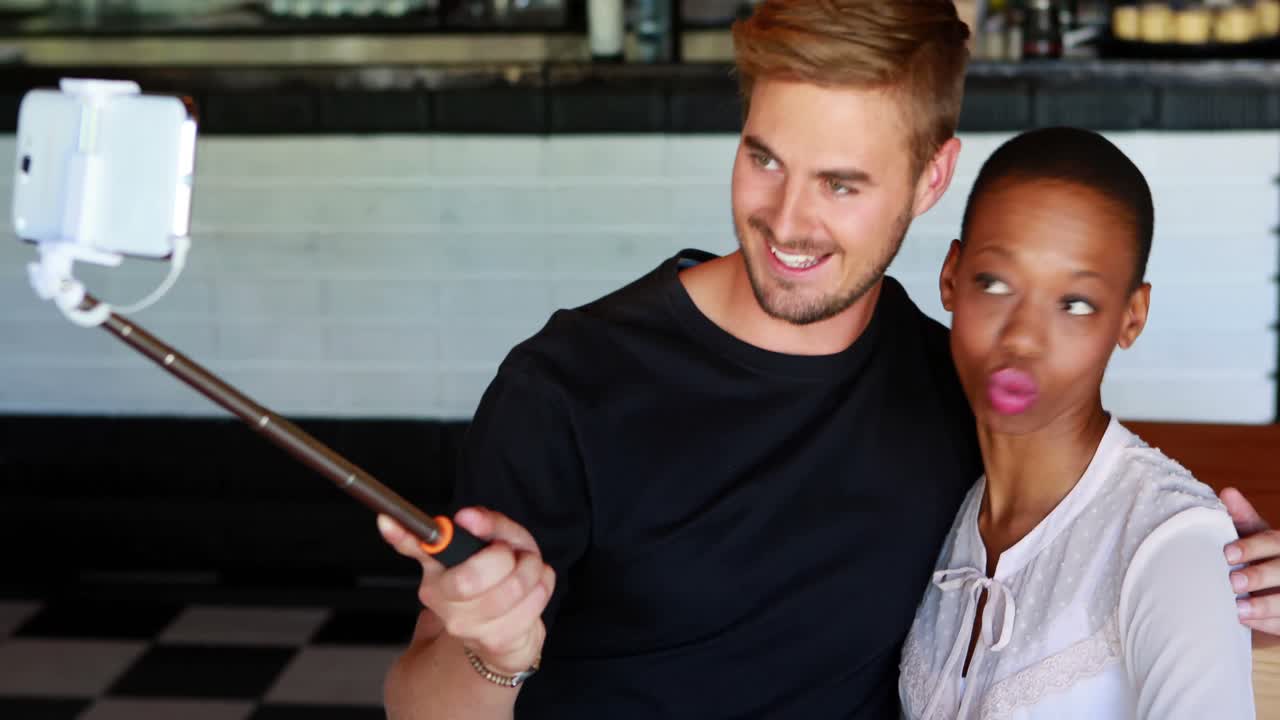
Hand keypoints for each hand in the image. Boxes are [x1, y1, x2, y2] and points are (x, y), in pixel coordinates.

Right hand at [378, 508, 555, 672]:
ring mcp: (466, 625)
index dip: (402, 536)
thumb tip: (468, 517)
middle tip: (511, 553)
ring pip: (510, 590)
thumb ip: (487, 523)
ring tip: (529, 568)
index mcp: (436, 572)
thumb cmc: (501, 580)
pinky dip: (541, 589)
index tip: (387, 519)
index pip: (417, 551)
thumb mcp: (499, 541)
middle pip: (470, 577)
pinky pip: (529, 608)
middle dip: (503, 557)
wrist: (507, 636)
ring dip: (531, 571)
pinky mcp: (493, 642)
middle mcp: (443, 600)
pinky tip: (534, 588)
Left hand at [1220, 487, 1279, 644]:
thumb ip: (1242, 518)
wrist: (1271, 588)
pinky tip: (1247, 622)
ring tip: (1239, 609)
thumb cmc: (1260, 556)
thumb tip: (1227, 492)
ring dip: (1265, 605)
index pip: (1274, 541)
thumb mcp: (1254, 536)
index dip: (1252, 547)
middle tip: (1232, 582)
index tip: (1226, 553)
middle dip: (1259, 575)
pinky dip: (1269, 623)